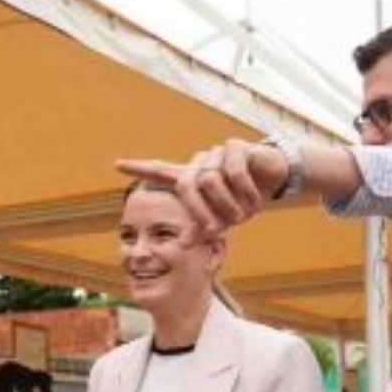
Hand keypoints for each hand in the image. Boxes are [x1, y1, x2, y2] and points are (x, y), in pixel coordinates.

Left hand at [117, 139, 285, 235]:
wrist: (275, 180)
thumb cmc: (244, 199)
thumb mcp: (222, 218)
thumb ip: (201, 228)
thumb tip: (183, 244)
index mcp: (192, 178)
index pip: (160, 170)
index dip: (139, 169)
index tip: (116, 165)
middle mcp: (200, 163)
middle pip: (185, 186)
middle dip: (199, 212)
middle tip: (214, 230)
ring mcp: (216, 153)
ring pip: (210, 181)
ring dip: (228, 205)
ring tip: (244, 213)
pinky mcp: (236, 147)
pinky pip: (233, 172)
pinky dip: (245, 191)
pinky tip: (255, 198)